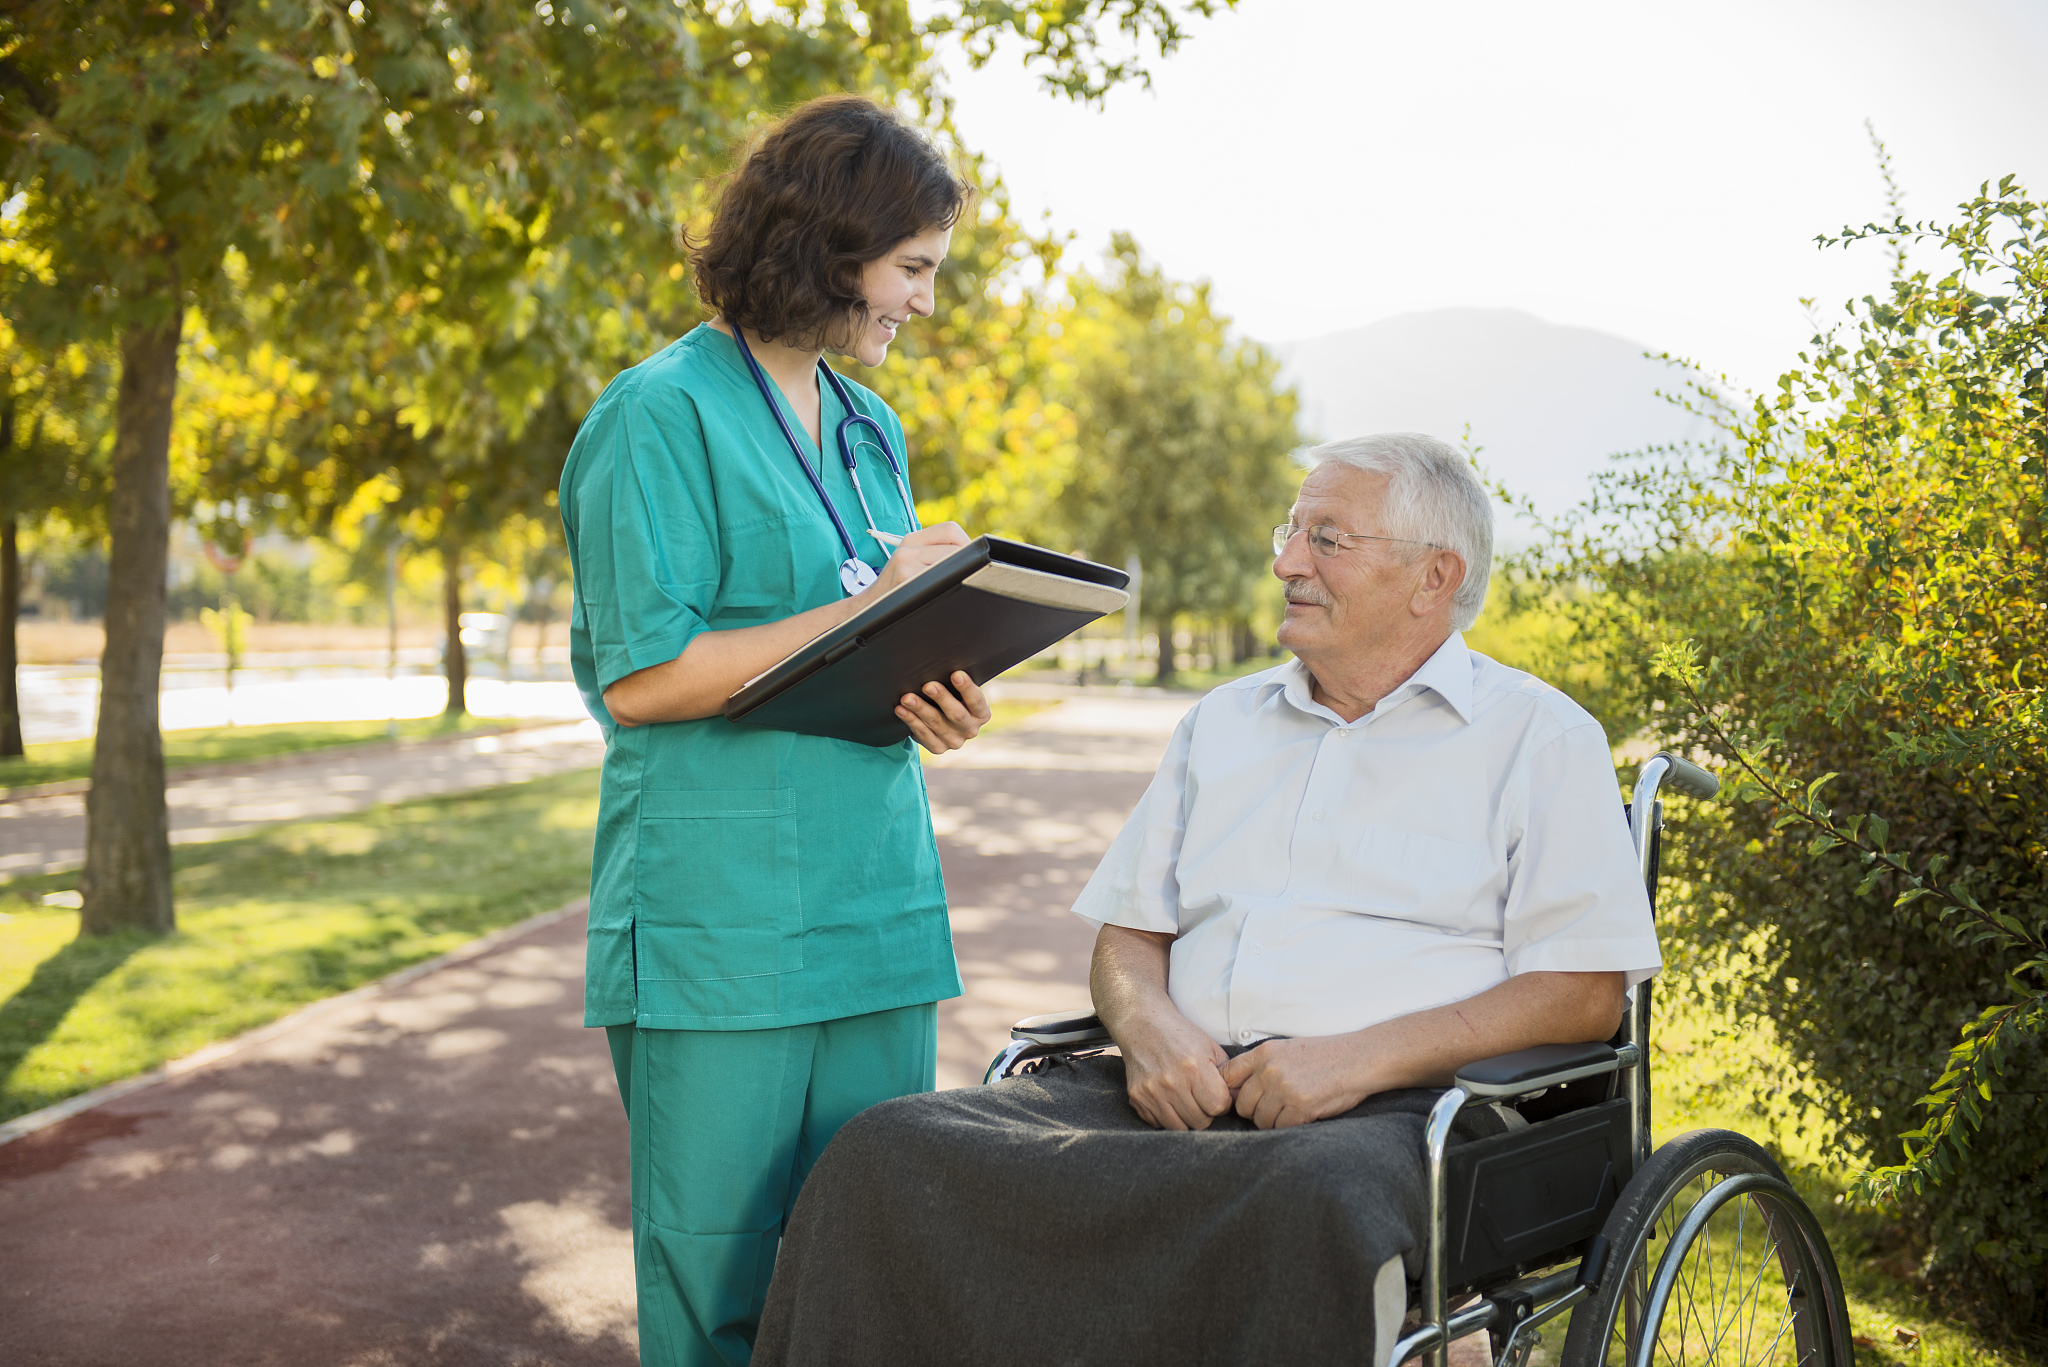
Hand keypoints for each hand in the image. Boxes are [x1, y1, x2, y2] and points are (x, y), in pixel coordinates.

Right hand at [864, 521, 970, 598]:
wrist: (865, 607)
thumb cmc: (895, 589)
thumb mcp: (910, 563)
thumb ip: (935, 554)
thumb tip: (972, 555)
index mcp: (912, 539)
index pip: (951, 530)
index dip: (966, 545)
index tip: (968, 561)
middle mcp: (908, 545)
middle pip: (955, 546)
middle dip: (966, 564)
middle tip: (965, 578)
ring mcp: (906, 560)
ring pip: (951, 562)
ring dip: (957, 577)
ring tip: (948, 588)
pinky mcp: (906, 575)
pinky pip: (940, 578)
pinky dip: (945, 587)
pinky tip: (937, 596)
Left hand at [897, 671, 990, 752]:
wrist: (942, 719)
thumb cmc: (952, 696)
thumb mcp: (959, 690)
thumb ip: (957, 682)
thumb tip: (941, 663)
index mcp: (982, 714)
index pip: (976, 701)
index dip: (967, 688)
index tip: (956, 674)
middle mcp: (971, 730)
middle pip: (957, 714)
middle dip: (942, 698)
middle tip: (928, 685)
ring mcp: (954, 741)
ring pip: (936, 724)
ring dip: (920, 709)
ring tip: (907, 697)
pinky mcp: (938, 748)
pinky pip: (923, 735)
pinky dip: (911, 721)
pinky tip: (901, 710)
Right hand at [1116, 1005, 1234, 1130]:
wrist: (1143, 1025)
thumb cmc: (1180, 1036)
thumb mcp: (1210, 1048)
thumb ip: (1228, 1075)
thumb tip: (1240, 1099)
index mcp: (1194, 1067)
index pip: (1218, 1106)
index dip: (1221, 1103)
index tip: (1216, 1095)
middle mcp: (1172, 1082)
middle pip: (1200, 1122)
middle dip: (1204, 1112)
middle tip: (1199, 1097)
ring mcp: (1152, 1091)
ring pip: (1179, 1128)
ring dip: (1186, 1118)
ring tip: (1185, 1100)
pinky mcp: (1137, 1098)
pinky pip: (1158, 1124)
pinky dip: (1166, 1117)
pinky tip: (1167, 1099)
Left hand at [1219, 1035, 1373, 1129]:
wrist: (1359, 1058)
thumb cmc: (1325, 1055)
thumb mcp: (1287, 1049)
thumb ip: (1262, 1066)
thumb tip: (1236, 1091)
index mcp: (1263, 1053)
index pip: (1227, 1076)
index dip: (1231, 1092)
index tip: (1243, 1099)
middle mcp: (1269, 1070)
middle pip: (1243, 1105)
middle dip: (1256, 1111)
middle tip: (1276, 1109)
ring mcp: (1284, 1088)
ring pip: (1261, 1120)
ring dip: (1275, 1121)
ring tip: (1293, 1111)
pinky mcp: (1300, 1106)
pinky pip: (1281, 1128)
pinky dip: (1291, 1127)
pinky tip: (1305, 1116)